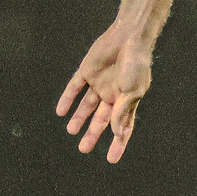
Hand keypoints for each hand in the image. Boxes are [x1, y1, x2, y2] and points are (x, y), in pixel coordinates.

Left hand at [57, 24, 154, 162]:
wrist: (129, 36)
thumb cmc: (136, 63)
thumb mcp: (132, 91)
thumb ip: (122, 111)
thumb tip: (117, 133)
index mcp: (127, 100)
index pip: (122, 126)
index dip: (118, 143)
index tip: (112, 159)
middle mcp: (112, 93)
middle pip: (101, 119)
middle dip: (93, 134)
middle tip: (83, 149)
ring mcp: (99, 82)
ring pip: (86, 105)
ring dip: (79, 118)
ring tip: (71, 131)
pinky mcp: (87, 71)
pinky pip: (74, 87)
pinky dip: (67, 99)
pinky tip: (61, 111)